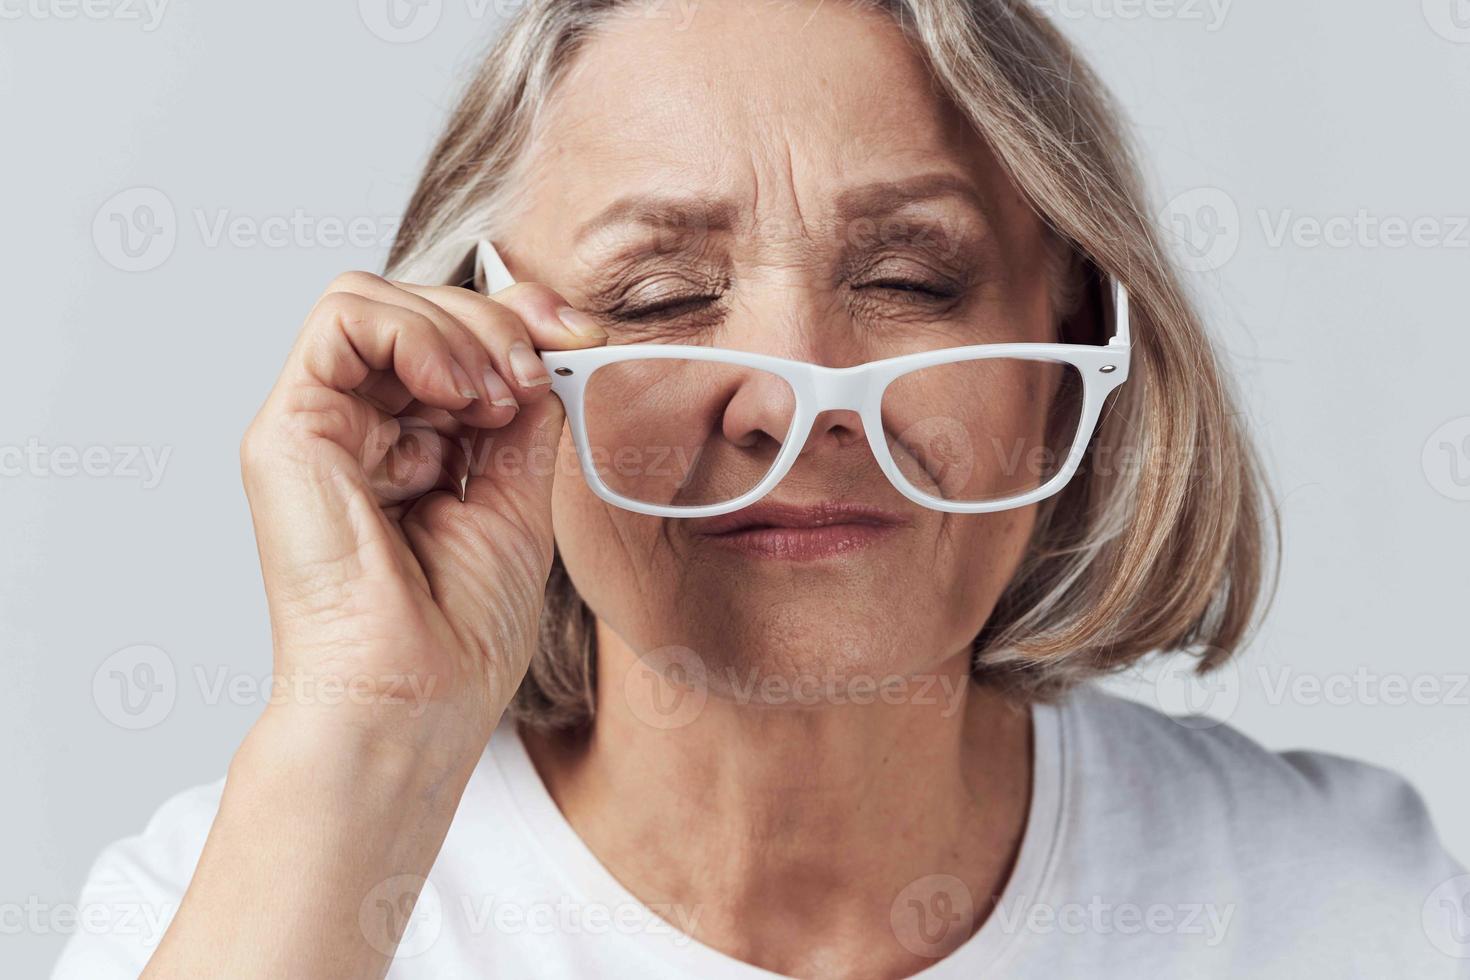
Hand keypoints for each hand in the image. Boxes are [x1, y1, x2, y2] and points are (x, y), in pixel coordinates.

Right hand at [239, 270, 605, 765]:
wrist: (416, 702)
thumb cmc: (459, 630)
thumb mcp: (517, 496)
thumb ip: (520, 416)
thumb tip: (542, 343)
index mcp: (403, 447)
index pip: (447, 339)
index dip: (516, 321)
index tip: (582, 341)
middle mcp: (353, 431)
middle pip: (414, 308)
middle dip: (496, 322)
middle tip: (538, 377)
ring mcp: (315, 428)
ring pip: (376, 300)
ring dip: (461, 329)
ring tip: (498, 398)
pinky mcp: (287, 431)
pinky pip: (344, 319)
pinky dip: (418, 334)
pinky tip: (461, 394)